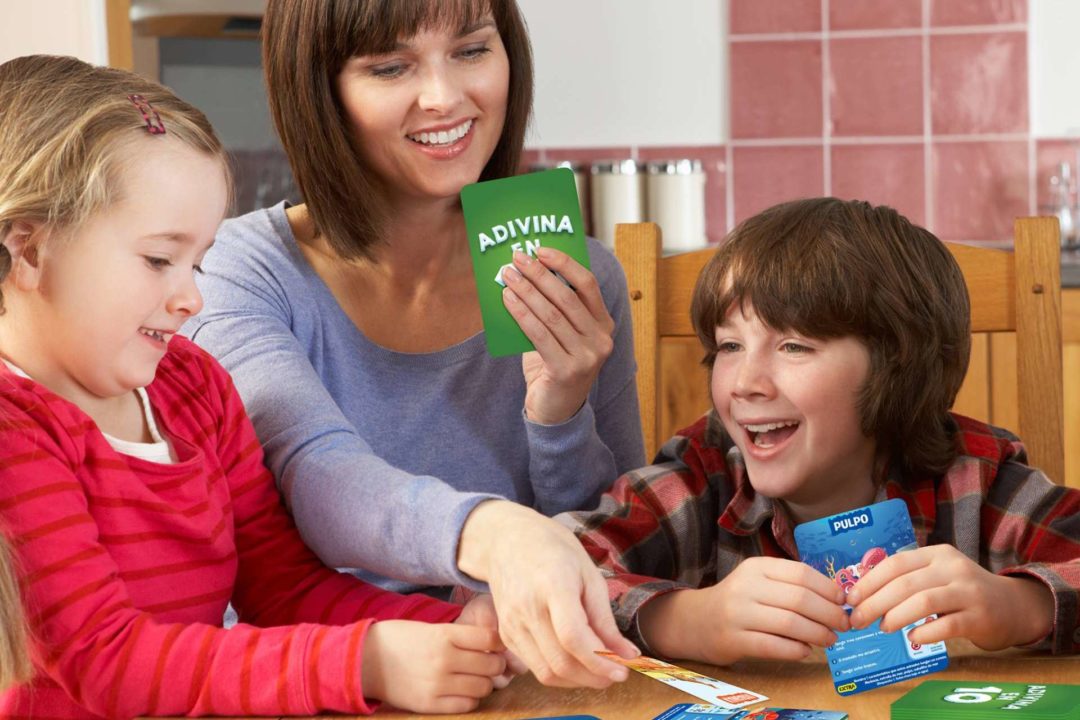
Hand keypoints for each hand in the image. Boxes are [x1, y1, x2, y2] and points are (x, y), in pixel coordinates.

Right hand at [362, 620, 505, 713]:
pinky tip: (462, 691)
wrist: (366, 660)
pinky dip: (470, 699)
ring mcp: (437, 684)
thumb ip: (461, 636)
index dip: (499, 642)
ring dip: (484, 683)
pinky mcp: (430, 704)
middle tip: (490, 662)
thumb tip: (494, 645)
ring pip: (483, 687)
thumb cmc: (401, 639)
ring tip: (475, 677)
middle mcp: (444, 660)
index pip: (490, 638)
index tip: (497, 644)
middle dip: (496, 663)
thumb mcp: (431, 628)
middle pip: (491, 665)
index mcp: (444, 635)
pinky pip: (466, 705)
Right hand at [457, 500, 638, 687]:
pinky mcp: (505, 635)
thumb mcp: (588, 573)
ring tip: (599, 671)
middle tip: (617, 673)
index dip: (600, 661)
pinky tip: (577, 663)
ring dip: (578, 681)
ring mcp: (512, 624)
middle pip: (561, 662)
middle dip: (595, 677)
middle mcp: (527, 609)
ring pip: (546, 673)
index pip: (573, 638)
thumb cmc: (553, 549)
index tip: (623, 670)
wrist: (506, 540)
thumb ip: (605, 618)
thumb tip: (626, 654)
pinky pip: (534, 667)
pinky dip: (559, 674)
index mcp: (552, 586)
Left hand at [500, 247, 614, 424]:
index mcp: (604, 324)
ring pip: (551, 314)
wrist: (555, 410)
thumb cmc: (554, 365)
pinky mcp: (567, 370)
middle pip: (567, 297)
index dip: (565, 264)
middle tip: (517, 258)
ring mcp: (587, 356)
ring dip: (526, 291)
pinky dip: (521, 314)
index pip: (588, 285)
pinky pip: (539, 334)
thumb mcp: (562, 335)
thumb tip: (528, 273)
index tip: (542, 250)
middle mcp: (601, 339)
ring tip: (508, 276)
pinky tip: (507, 300)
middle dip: (539, 274)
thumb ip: (555, 309)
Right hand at [639, 557, 849, 664]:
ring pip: (790, 623)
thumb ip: (791, 585)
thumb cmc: (738, 601)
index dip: (828, 589)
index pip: (801, 574)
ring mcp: (737, 614)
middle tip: (844, 625)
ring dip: (818, 634)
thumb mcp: (759, 581)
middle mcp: (746, 587)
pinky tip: (806, 651)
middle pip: (799, 599)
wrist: (695, 620)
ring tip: (830, 639)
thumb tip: (837, 598)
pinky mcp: (733, 640)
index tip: (843, 602)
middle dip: (830, 614)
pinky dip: (796, 650)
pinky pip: (773, 646)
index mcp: (756, 567)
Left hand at [847, 544, 1053, 649]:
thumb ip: (908, 579)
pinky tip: (912, 638)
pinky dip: (924, 632)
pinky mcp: (981, 617)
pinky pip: (947, 625)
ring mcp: (968, 592)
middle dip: (875, 603)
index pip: (895, 563)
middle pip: (905, 584)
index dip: (869, 581)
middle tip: (858, 620)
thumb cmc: (963, 593)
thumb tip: (862, 596)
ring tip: (882, 628)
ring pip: (923, 601)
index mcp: (936, 554)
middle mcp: (952, 568)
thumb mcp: (937, 575)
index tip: (850, 599)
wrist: (1014, 607)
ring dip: (896, 616)